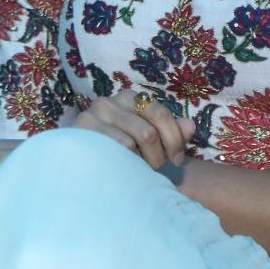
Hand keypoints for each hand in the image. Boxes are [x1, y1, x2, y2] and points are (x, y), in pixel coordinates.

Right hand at [67, 91, 194, 170]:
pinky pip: (113, 151)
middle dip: (158, 156)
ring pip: (131, 144)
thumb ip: (171, 132)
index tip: (177, 160)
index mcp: (130, 98)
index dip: (174, 140)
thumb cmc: (120, 150)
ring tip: (136, 170)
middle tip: (154, 168)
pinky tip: (122, 170)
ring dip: (140, 164)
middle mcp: (109, 101)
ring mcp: (92, 115)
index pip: (160, 114)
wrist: (78, 163)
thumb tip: (191, 126)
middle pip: (148, 133)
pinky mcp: (81, 131)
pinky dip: (124, 165)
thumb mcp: (149, 139)